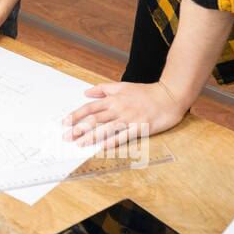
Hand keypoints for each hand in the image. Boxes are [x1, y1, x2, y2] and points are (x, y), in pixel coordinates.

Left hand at [63, 80, 187, 148]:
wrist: (169, 96)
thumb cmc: (145, 92)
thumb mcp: (122, 86)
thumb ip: (104, 88)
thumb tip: (86, 92)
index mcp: (113, 99)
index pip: (90, 108)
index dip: (76, 115)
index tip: (64, 122)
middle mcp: (119, 109)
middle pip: (95, 119)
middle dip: (78, 128)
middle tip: (66, 136)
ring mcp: (129, 118)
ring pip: (106, 128)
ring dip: (91, 136)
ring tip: (79, 143)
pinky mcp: (140, 127)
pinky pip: (124, 136)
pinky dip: (113, 141)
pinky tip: (103, 147)